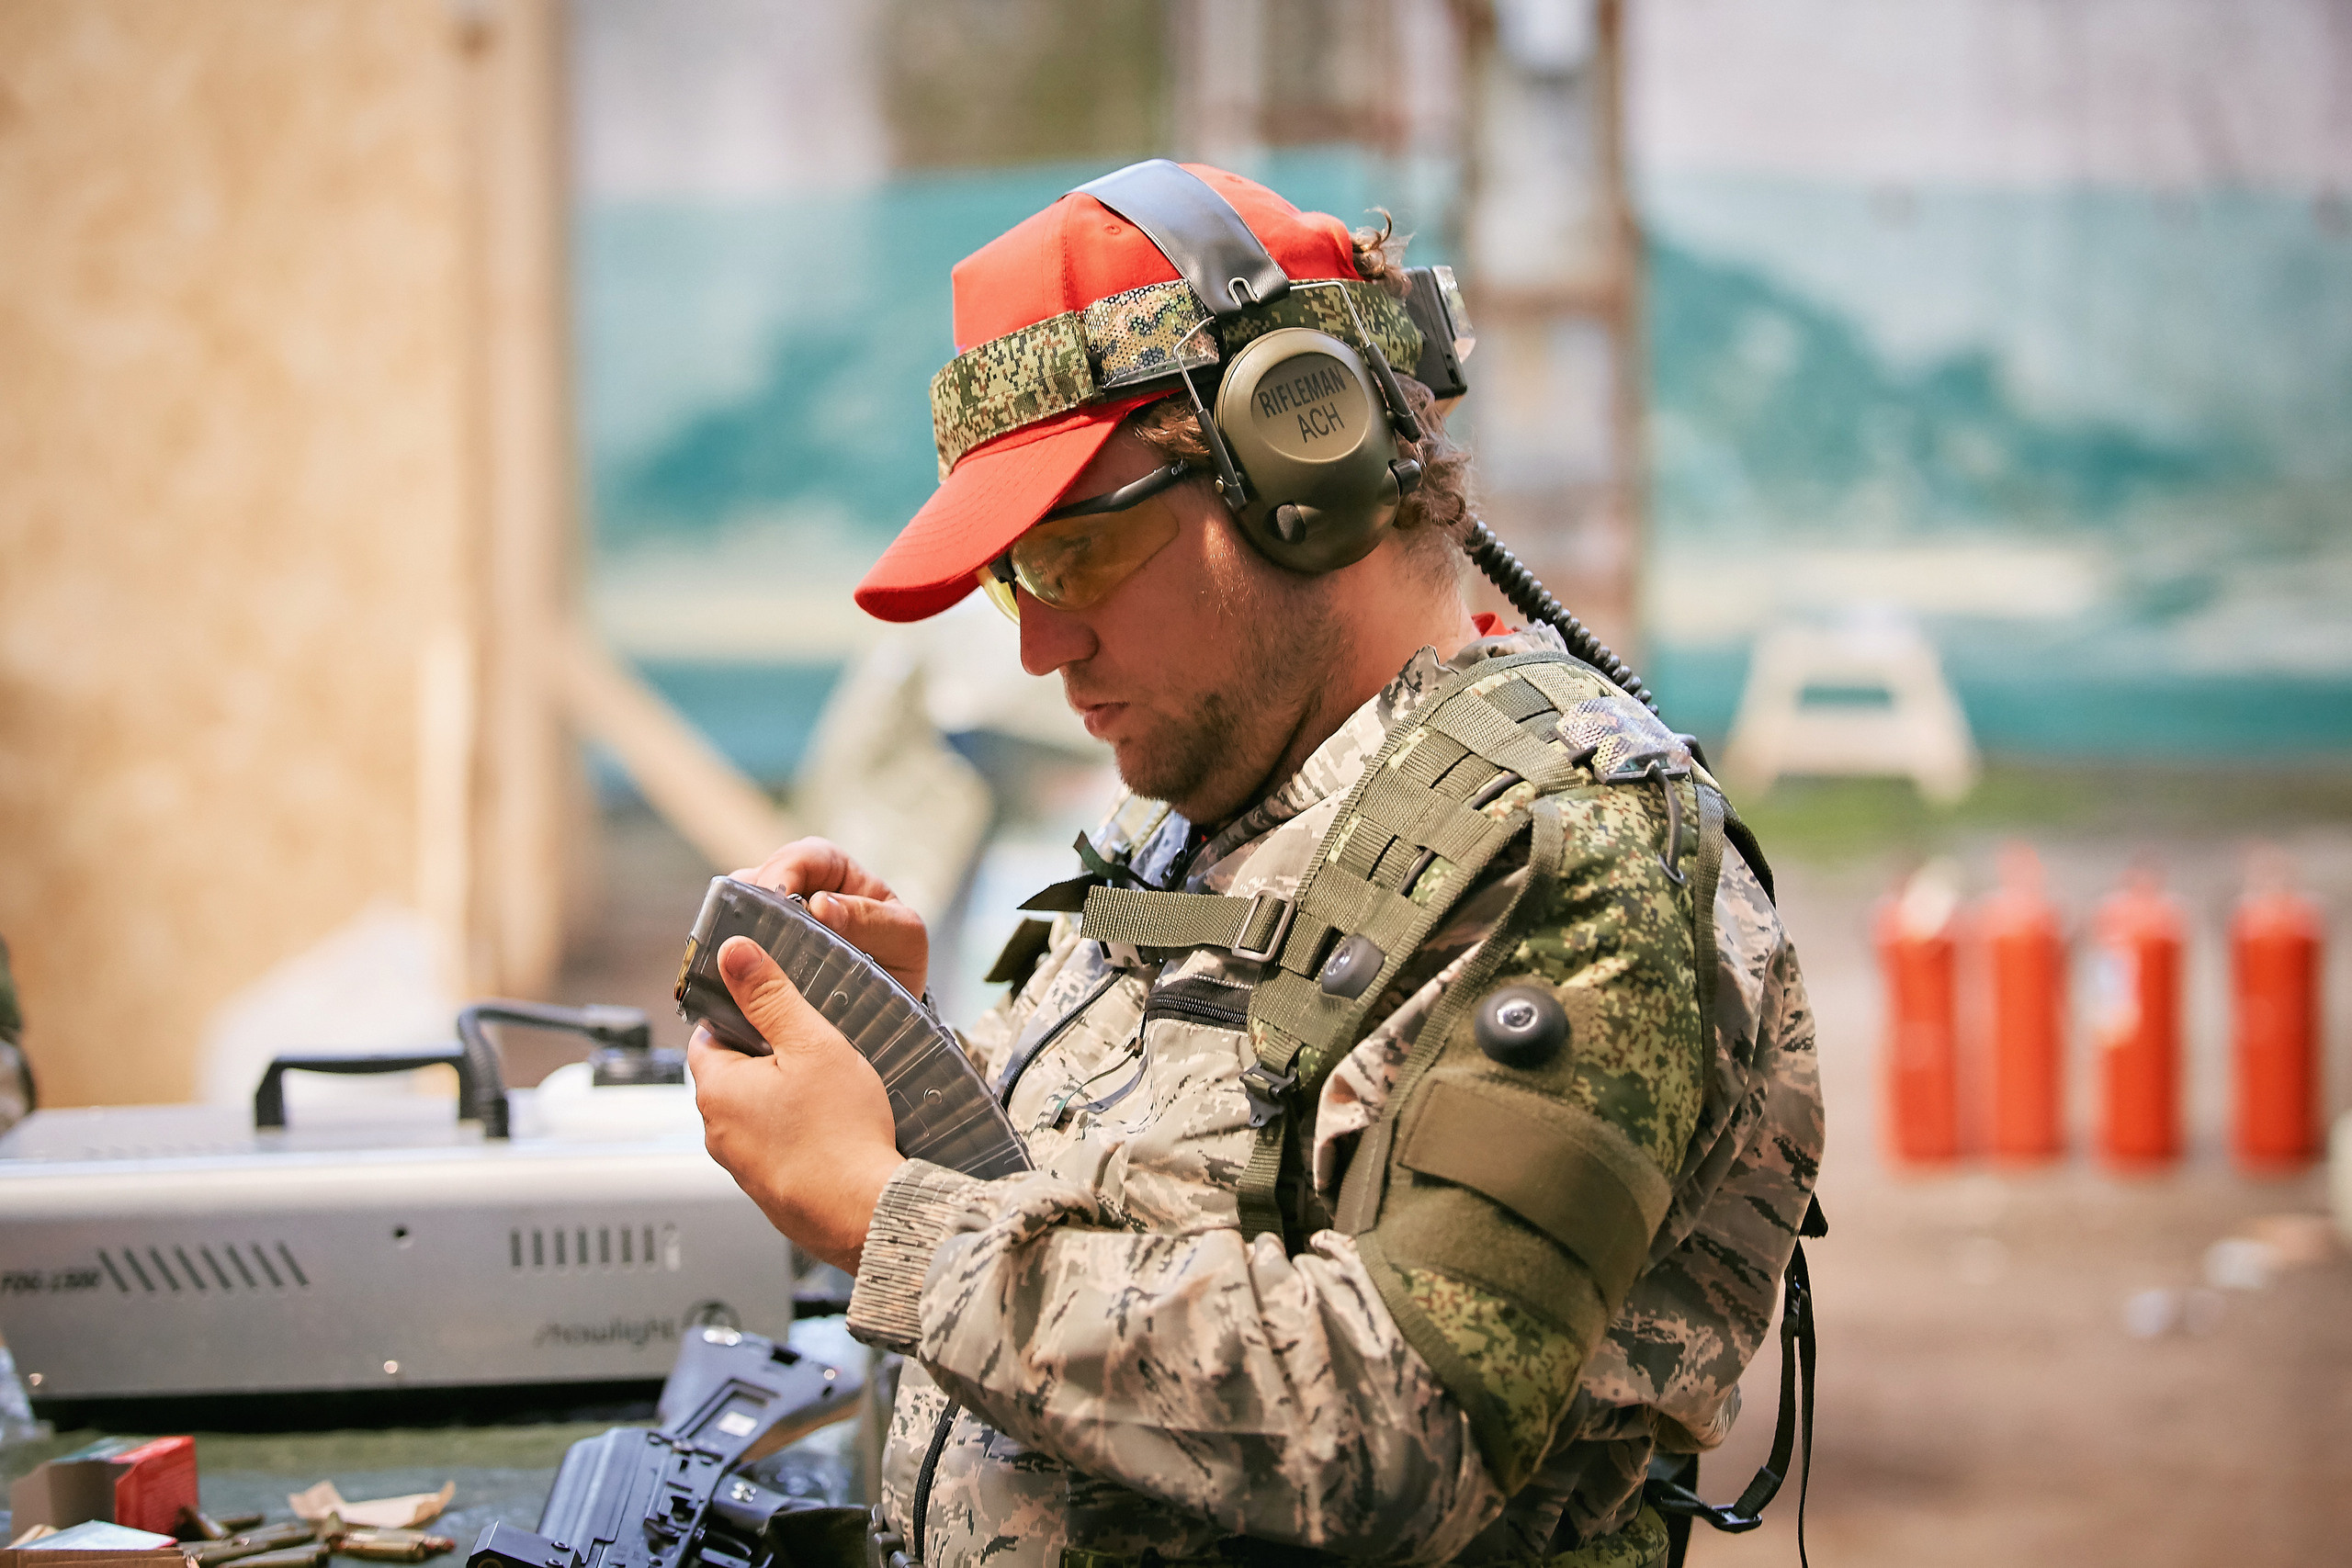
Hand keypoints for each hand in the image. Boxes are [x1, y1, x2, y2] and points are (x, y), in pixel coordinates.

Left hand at [690, 935, 905, 1271]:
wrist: (867, 1213)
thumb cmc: (841, 1134)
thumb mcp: (812, 1043)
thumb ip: (771, 995)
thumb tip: (734, 953)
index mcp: (717, 1090)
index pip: (706, 1036)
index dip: (740, 1016)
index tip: (773, 1011)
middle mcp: (718, 1133)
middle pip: (732, 1075)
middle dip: (767, 1058)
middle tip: (813, 1049)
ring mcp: (742, 1168)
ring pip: (755, 1114)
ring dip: (782, 1099)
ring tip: (829, 1092)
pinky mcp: (769, 1192)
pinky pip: (775, 1148)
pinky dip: (796, 1135)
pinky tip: (833, 1131)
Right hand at [735, 838, 929, 995]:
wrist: (889, 1019)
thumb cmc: (899, 968)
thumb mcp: (901, 940)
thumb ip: (870, 920)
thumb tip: (822, 905)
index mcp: (843, 878)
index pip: (810, 855)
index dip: (788, 867)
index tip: (779, 894)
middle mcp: (803, 894)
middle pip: (763, 875)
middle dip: (752, 895)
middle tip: (747, 923)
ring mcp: (776, 924)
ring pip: (740, 908)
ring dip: (733, 923)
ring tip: (733, 947)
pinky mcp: (757, 957)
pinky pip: (733, 945)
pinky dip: (727, 953)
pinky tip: (727, 969)